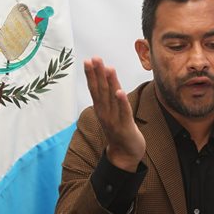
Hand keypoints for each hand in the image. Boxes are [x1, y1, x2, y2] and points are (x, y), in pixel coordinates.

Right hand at [84, 57, 145, 171]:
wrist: (125, 154)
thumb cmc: (119, 129)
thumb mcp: (111, 111)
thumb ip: (109, 96)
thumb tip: (106, 77)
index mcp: (101, 109)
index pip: (95, 89)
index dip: (91, 74)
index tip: (88, 60)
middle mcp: (105, 113)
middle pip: (100, 90)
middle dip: (97, 73)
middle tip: (94, 58)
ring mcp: (114, 120)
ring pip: (111, 98)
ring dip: (110, 83)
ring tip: (107, 68)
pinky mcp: (125, 127)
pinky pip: (124, 112)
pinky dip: (121, 102)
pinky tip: (120, 91)